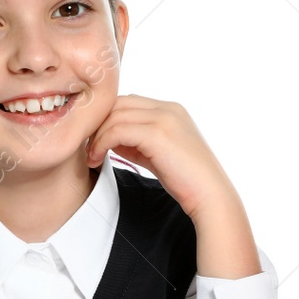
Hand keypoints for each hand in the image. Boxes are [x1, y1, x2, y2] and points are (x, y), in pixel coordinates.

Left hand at [84, 95, 232, 220]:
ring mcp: (165, 118)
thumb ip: (135, 142)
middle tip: (87, 147)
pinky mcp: (158, 133)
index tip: (94, 141)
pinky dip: (101, 143)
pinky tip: (97, 159)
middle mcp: (168, 108)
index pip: (127, 102)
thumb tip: (108, 139)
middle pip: (118, 103)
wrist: (211, 196)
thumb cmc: (185, 181)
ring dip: (96, 136)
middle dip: (98, 124)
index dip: (106, 119)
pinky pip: (117, 130)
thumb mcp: (156, 154)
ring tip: (91, 157)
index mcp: (170, 110)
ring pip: (115, 115)